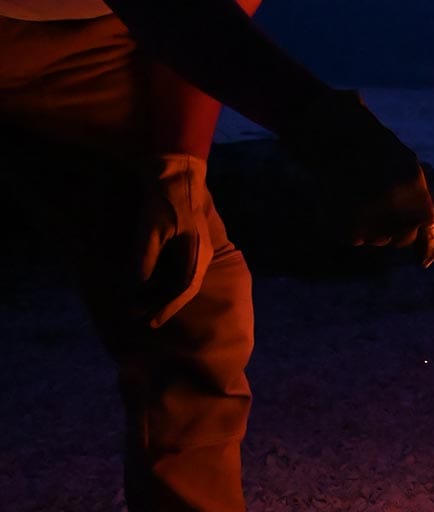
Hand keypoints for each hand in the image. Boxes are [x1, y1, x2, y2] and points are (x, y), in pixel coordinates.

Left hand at [134, 153, 216, 327]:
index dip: (166, 309)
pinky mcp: (187, 239)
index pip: (184, 290)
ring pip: (182, 279)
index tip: (150, 324)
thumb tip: (137, 284)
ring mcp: (196, 246)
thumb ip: (145, 258)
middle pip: (184, 288)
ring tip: (146, 305)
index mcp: (197, 254)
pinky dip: (164, 280)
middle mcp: (200, 254)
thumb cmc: (165, 198)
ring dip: (164, 294)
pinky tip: (151, 283)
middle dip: (165, 306)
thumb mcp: (151, 228)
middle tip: (145, 321)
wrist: (176, 170)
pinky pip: (178, 267)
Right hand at [278, 90, 433, 266]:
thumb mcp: (408, 170)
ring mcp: (372, 228)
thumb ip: (419, 201)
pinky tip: (344, 201)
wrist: (335, 139)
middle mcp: (398, 219)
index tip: (424, 261)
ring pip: (377, 239)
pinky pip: (354, 237)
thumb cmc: (375, 150)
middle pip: (401, 239)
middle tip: (380, 203)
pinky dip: (349, 224)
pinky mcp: (347, 233)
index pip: (427, 233)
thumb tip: (421, 232)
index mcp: (418, 201)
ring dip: (372, 224)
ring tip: (359, 194)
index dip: (426, 248)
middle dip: (395, 228)